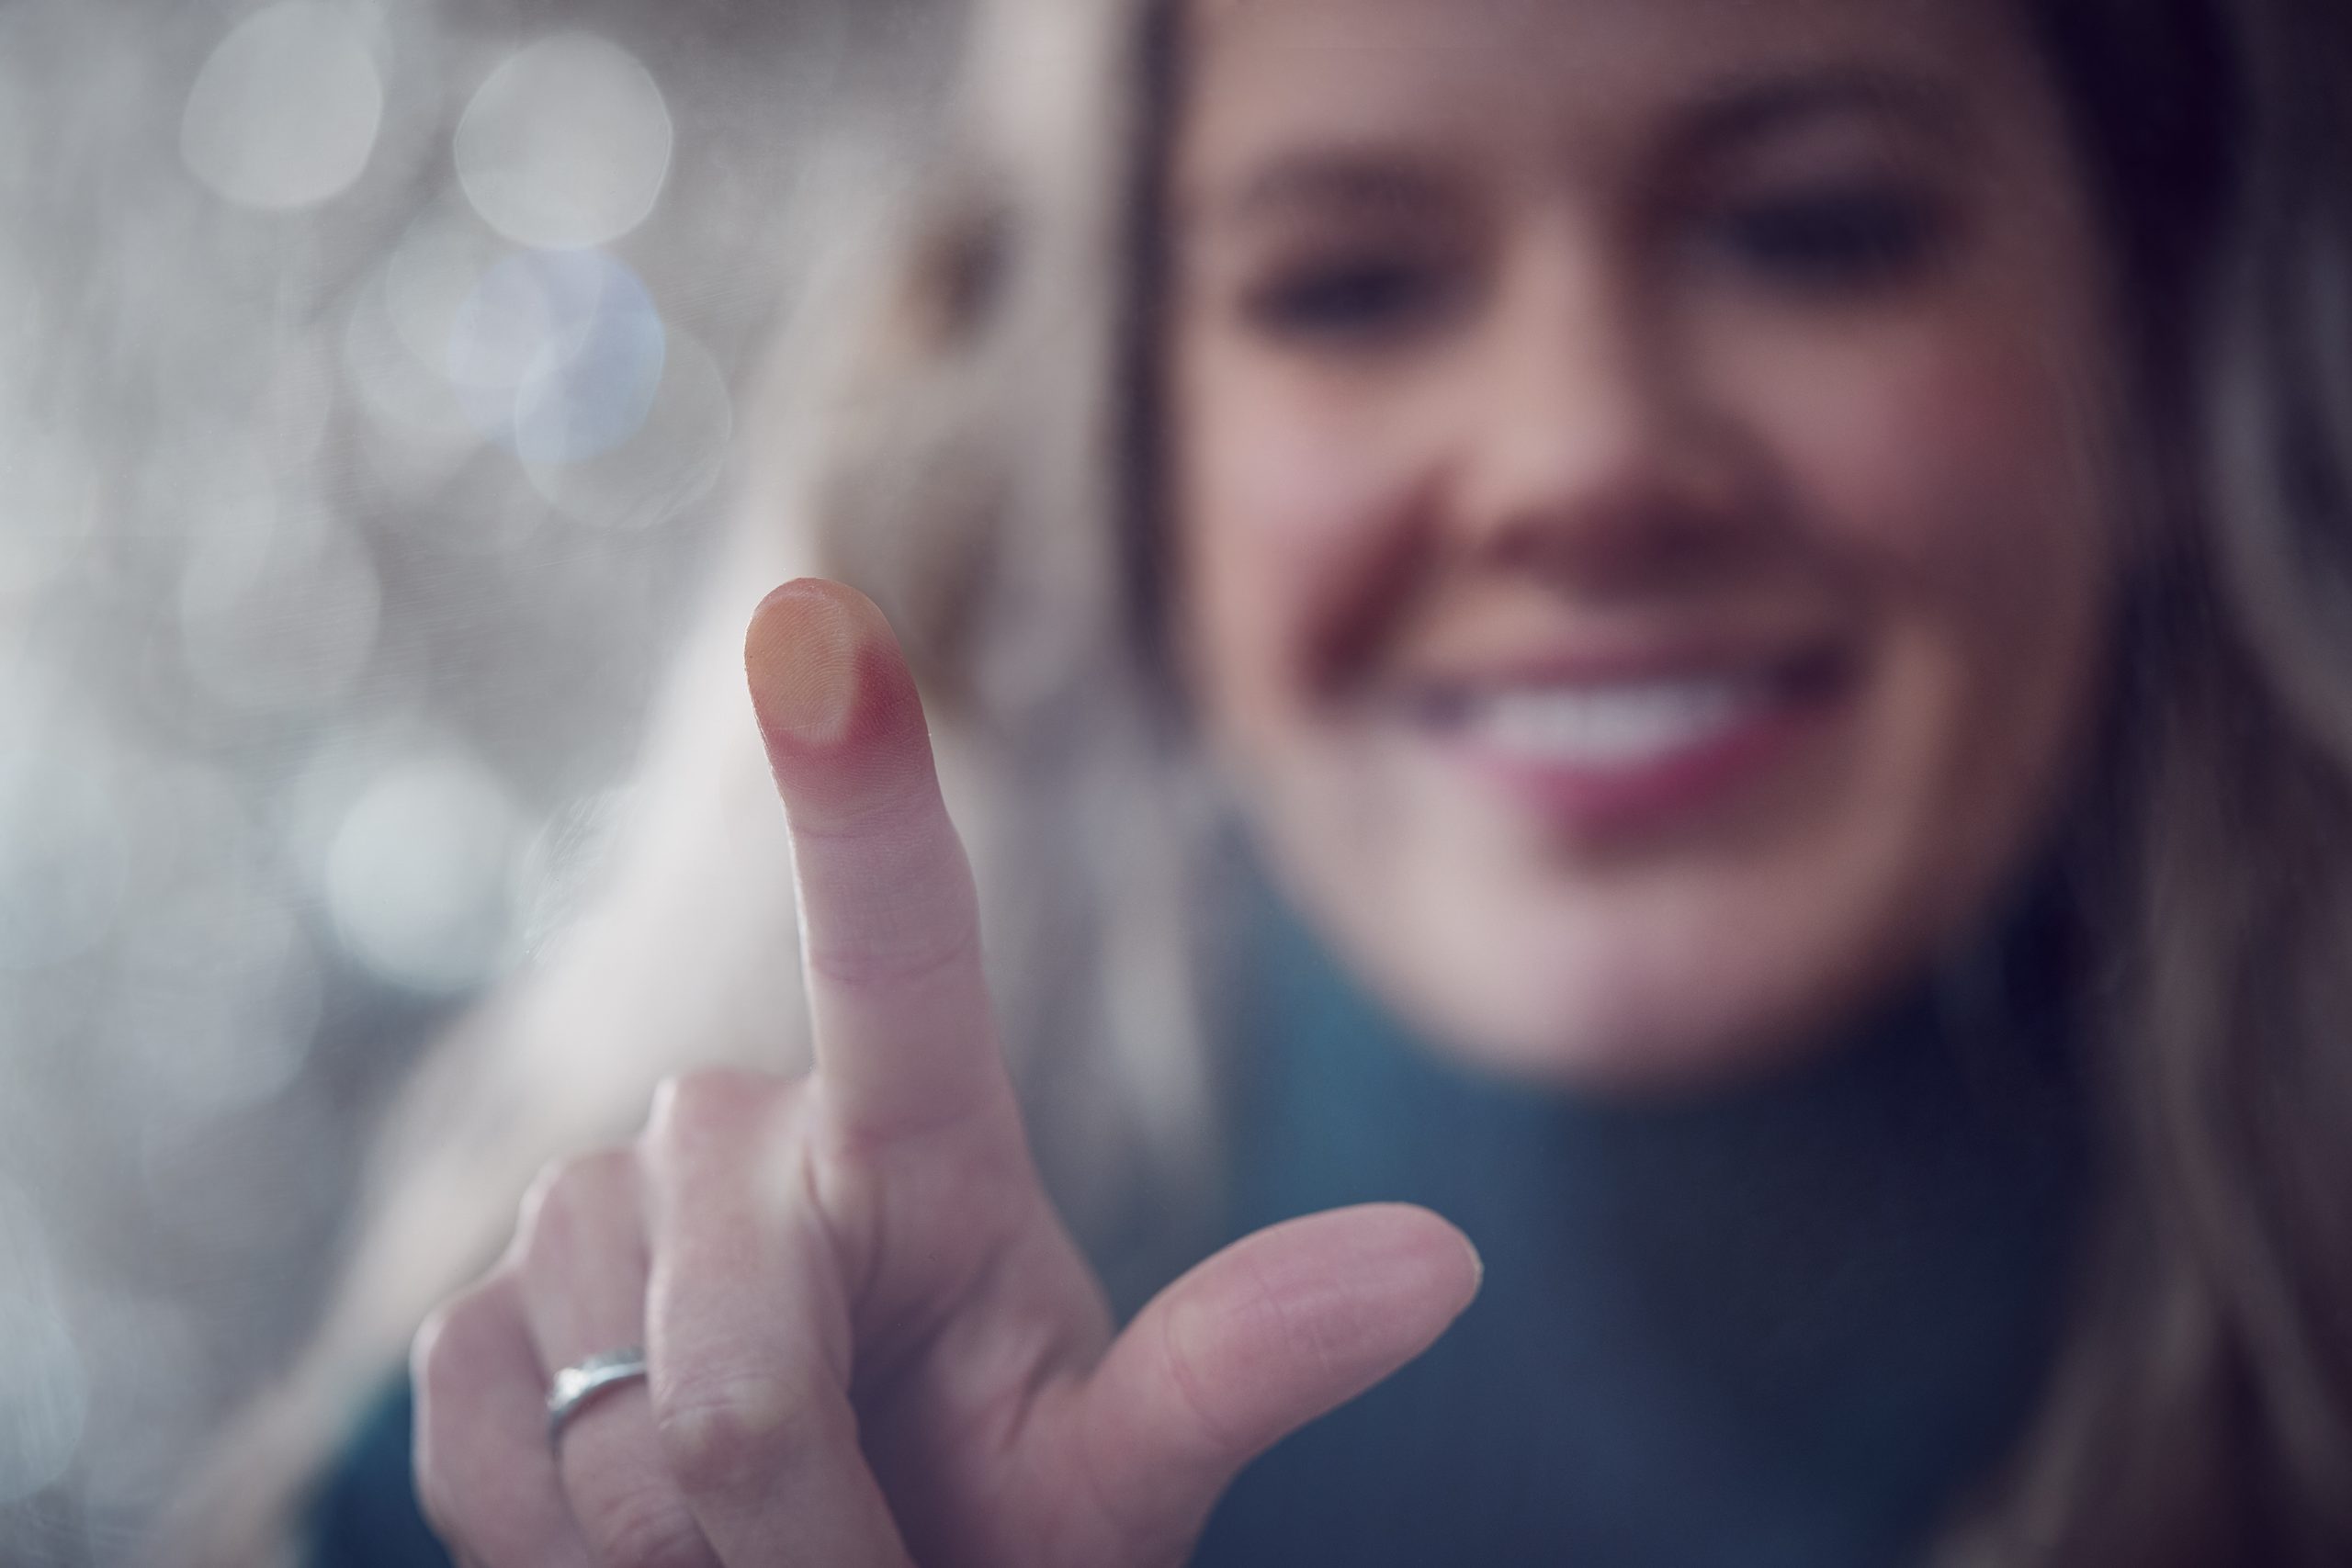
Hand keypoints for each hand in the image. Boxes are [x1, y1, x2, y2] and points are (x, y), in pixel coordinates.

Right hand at [412, 578, 1480, 1567]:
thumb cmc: (987, 1538)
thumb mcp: (1112, 1485)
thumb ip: (1231, 1370)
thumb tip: (1450, 1259)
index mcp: (928, 1152)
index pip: (900, 954)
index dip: (860, 797)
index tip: (821, 626)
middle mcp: (758, 1146)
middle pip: (733, 1302)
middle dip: (782, 1478)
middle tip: (844, 1541)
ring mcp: (604, 1221)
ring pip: (595, 1373)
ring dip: (659, 1527)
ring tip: (735, 1543)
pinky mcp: (482, 1314)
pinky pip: (466, 1416)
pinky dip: (544, 1532)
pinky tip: (612, 1530)